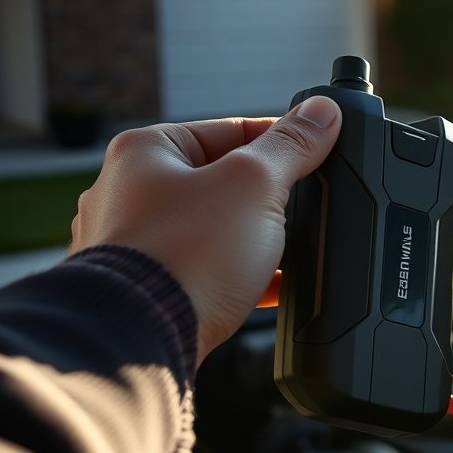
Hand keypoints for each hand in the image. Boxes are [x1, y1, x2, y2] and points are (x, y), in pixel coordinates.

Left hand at [70, 96, 341, 362]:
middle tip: (298, 207)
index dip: (281, 142)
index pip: (231, 130)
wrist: (143, 339)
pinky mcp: (150, 290)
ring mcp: (135, 247)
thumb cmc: (183, 255)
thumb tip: (322, 113)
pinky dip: (239, 277)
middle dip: (265, 197)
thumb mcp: (255, 184)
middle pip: (221, 181)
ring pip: (214, 231)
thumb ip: (292, 146)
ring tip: (283, 251)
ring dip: (252, 240)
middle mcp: (129, 195)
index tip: (316, 153)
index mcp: (146, 151)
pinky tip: (271, 287)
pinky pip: (206, 274)